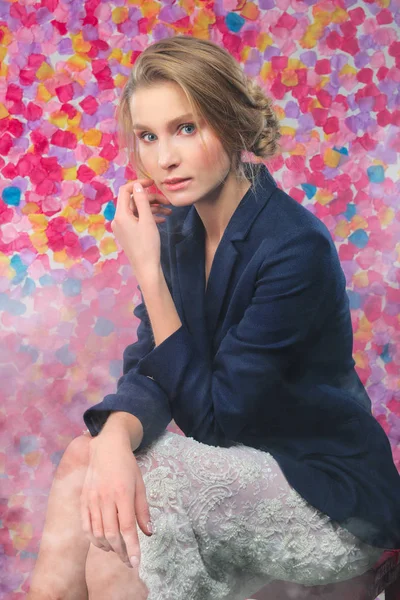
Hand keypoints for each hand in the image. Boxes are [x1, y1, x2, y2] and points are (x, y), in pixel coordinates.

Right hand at [80, 430, 152, 569]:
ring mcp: (92, 499)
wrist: (106, 447)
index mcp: (123, 493)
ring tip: (116, 551)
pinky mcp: (83, 499)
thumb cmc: (127, 466)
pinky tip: (101, 542)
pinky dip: (92, 538)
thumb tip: (148, 533)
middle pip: (111, 534)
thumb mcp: (140, 484)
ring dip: (107, 547)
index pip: (127, 527)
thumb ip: (143, 510)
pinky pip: (85, 525)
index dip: (131, 547)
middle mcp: (105, 498)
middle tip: (127, 561)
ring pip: (97, 532)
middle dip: (120, 552)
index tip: (136, 563)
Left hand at [111, 178, 171, 277]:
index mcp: (120, 215)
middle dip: (150, 199)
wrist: (146, 268)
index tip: (152, 182)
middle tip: (167, 201)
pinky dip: (149, 217)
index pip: (125, 191)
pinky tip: (163, 220)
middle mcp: (119, 220)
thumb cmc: (147, 245)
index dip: (138, 184)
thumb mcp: (147, 220)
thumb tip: (137, 185)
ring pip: (138, 211)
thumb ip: (142, 201)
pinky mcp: (129, 234)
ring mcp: (123, 227)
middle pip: (133, 201)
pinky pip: (138, 220)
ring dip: (152, 209)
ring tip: (168, 211)